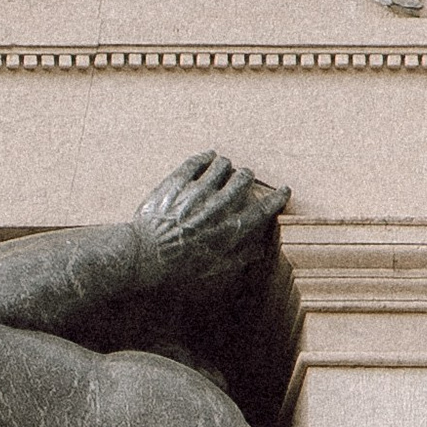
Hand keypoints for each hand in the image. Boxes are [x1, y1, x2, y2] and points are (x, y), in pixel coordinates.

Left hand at [132, 153, 287, 299]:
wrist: (143, 256)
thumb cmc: (176, 268)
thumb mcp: (211, 270)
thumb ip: (238, 258)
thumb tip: (260, 252)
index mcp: (228, 230)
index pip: (262, 209)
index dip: (276, 198)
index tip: (283, 190)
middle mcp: (216, 208)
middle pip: (243, 180)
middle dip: (246, 177)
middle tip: (244, 177)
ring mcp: (196, 192)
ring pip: (221, 166)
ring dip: (226, 166)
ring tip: (224, 167)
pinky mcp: (177, 183)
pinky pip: (197, 162)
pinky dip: (206, 157)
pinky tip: (208, 157)